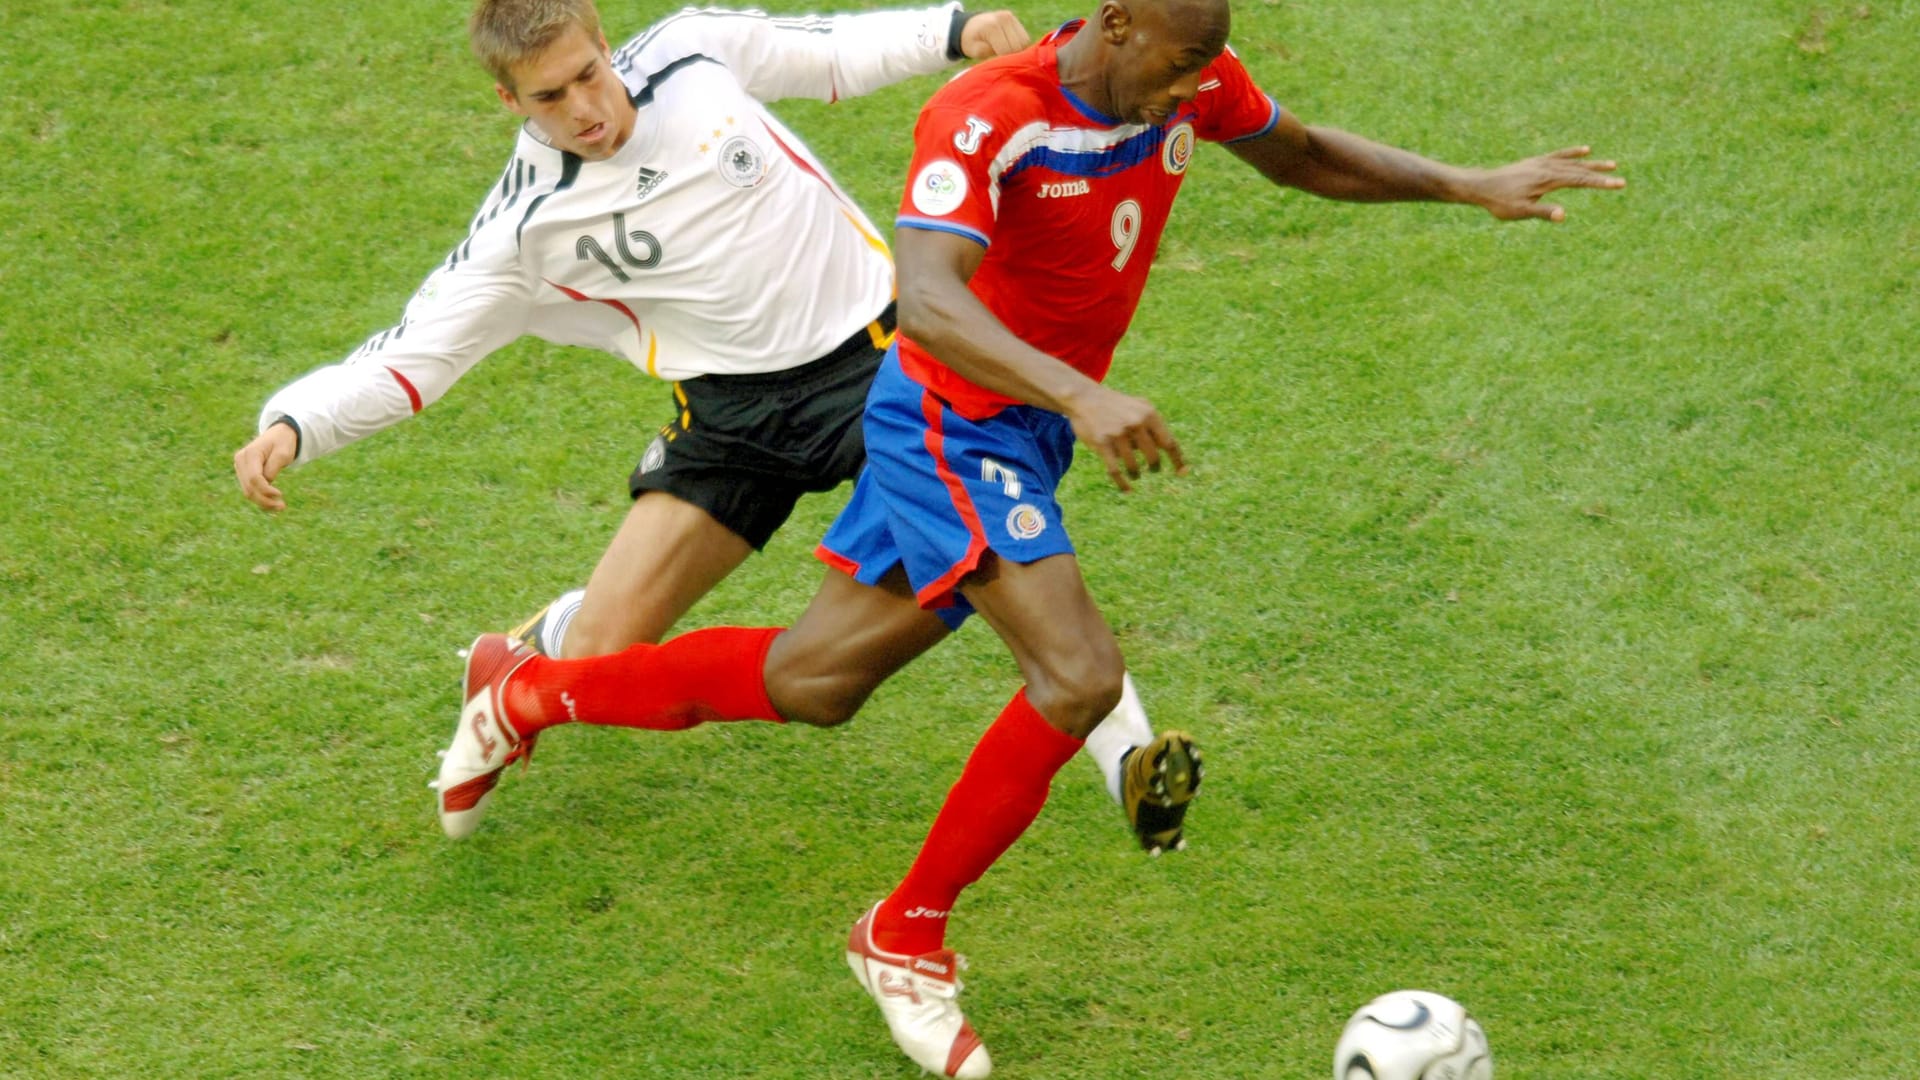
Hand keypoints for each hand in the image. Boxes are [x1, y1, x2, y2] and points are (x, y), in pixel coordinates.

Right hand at [233, 422, 298, 510]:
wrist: (279, 435)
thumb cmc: (283, 443)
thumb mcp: (283, 453)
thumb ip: (273, 467)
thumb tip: (267, 483)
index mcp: (249, 454)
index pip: (254, 478)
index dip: (266, 490)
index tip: (280, 495)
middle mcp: (240, 460)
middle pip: (249, 487)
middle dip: (265, 500)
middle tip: (282, 507)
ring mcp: (240, 467)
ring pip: (247, 491)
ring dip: (263, 502)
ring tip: (280, 507)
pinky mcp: (243, 473)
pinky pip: (249, 489)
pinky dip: (260, 499)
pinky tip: (272, 504)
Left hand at [959, 10, 1029, 59]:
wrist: (970, 26)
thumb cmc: (971, 41)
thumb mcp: (974, 51)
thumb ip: (989, 54)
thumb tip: (1006, 58)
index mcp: (992, 27)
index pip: (1007, 50)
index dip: (1004, 60)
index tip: (997, 64)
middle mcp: (1004, 18)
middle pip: (1018, 46)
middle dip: (1012, 56)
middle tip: (1001, 59)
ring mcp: (1011, 17)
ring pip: (1025, 42)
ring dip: (1018, 51)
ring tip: (1005, 53)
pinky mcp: (1015, 19)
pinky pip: (1025, 38)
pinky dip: (1020, 45)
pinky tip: (1009, 47)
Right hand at [1064, 384, 1187, 492]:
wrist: (1085, 398)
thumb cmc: (1117, 405)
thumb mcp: (1139, 407)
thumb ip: (1155, 426)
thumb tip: (1173, 451)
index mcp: (1149, 414)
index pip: (1169, 443)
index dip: (1178, 460)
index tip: (1183, 473)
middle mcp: (1136, 424)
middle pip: (1153, 457)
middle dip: (1155, 467)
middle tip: (1153, 470)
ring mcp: (1118, 434)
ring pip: (1134, 466)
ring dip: (1136, 474)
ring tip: (1136, 475)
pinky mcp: (1102, 444)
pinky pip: (1115, 471)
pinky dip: (1123, 484)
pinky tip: (1127, 490)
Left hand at [1466, 146, 1623, 222]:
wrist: (1481, 186)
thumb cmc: (1500, 203)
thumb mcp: (1521, 211)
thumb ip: (1543, 212)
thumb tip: (1563, 215)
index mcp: (1548, 180)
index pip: (1580, 180)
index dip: (1600, 183)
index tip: (1618, 184)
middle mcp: (1547, 168)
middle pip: (1580, 170)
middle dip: (1601, 175)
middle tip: (1621, 178)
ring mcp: (1542, 163)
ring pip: (1572, 162)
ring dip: (1592, 163)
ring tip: (1611, 164)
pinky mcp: (1535, 162)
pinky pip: (1559, 155)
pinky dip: (1572, 153)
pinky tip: (1584, 150)